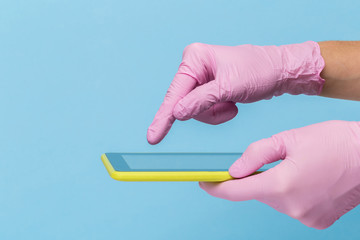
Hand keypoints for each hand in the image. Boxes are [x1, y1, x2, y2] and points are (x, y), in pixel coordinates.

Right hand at [147, 41, 324, 143]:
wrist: (279, 72)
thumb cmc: (259, 71)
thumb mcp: (229, 87)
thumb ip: (201, 101)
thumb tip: (177, 114)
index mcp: (195, 58)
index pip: (175, 93)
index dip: (165, 116)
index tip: (153, 137)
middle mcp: (194, 66)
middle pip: (184, 104)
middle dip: (206, 112)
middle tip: (228, 105)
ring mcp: (200, 78)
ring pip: (194, 111)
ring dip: (214, 113)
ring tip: (233, 103)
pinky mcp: (207, 88)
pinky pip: (204, 110)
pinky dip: (218, 112)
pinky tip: (232, 103)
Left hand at [199, 120, 359, 228]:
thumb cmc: (333, 142)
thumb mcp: (288, 139)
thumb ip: (255, 155)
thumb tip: (234, 171)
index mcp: (281, 185)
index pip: (236, 191)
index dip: (216, 187)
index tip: (204, 182)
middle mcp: (291, 207)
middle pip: (257, 193)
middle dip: (255, 178)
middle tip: (271, 160)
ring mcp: (305, 217)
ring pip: (273, 200)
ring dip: (274, 185)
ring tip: (297, 167)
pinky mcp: (316, 221)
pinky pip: (290, 207)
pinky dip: (290, 194)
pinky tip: (306, 180)